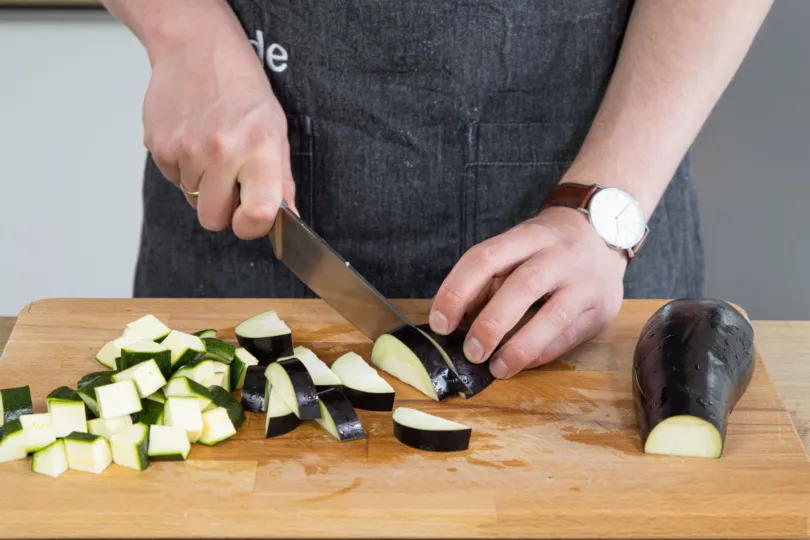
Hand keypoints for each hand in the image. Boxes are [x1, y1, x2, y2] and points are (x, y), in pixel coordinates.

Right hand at [143, 24, 295, 238]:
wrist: (196, 50)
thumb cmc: (242, 89)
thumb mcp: (275, 131)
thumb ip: (281, 180)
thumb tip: (289, 218)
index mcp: (258, 148)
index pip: (256, 214)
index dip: (252, 227)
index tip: (250, 219)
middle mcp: (221, 151)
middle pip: (213, 220)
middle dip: (222, 209)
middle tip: (231, 180)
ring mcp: (185, 149)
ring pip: (192, 199)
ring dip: (203, 184)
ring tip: (212, 148)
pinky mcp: (158, 146)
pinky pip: (173, 179)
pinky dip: (184, 168)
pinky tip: (194, 139)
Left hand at [428, 204, 626, 378]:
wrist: (606, 231)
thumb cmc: (548, 246)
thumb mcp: (517, 247)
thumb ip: (487, 279)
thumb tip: (455, 318)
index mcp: (529, 236)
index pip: (486, 258)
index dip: (458, 291)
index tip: (440, 323)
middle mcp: (559, 255)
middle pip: (522, 286)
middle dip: (491, 324)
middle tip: (470, 352)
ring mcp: (585, 281)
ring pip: (553, 316)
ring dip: (520, 347)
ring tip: (497, 368)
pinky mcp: (602, 308)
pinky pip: (570, 336)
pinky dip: (542, 354)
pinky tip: (522, 364)